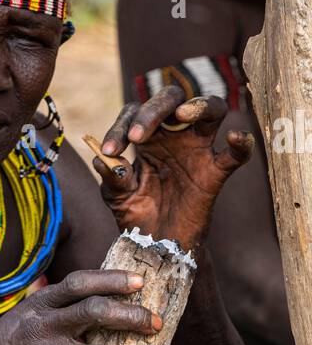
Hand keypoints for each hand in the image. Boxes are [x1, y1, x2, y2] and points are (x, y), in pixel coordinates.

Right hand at [0, 270, 165, 344]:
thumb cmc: (7, 338)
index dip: (112, 280)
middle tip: (156, 323)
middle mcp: (43, 327)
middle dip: (133, 317)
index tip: (141, 282)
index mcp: (40, 303)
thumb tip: (111, 295)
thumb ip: (61, 304)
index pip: (79, 283)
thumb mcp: (27, 310)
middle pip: (95, 314)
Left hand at [98, 88, 253, 250]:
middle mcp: (174, 135)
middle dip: (154, 109)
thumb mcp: (116, 196)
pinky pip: (236, 154)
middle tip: (137, 136)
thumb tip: (103, 161)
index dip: (120, 127)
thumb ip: (111, 177)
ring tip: (182, 114)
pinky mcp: (216, 172)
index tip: (109, 151)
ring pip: (212, 110)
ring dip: (200, 105)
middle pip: (173, 99)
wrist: (155, 245)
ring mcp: (198, 150)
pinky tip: (234, 137)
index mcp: (147, 135)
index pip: (135, 113)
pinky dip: (242, 143)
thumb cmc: (135, 212)